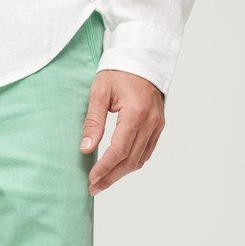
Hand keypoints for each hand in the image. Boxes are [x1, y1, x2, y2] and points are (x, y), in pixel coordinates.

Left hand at [80, 70, 164, 194]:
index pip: (119, 150)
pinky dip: (132, 163)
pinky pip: (146, 152)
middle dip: (111, 177)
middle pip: (130, 160)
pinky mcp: (158, 125)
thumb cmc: (119, 72)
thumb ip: (93, 122)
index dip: (105, 167)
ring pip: (140, 160)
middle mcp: (150, 122)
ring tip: (103, 181)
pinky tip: (118, 168)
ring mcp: (157, 125)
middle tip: (94, 188)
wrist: (143, 58)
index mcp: (135, 113)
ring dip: (121, 173)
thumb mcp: (100, 92)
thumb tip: (86, 149)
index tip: (91, 178)